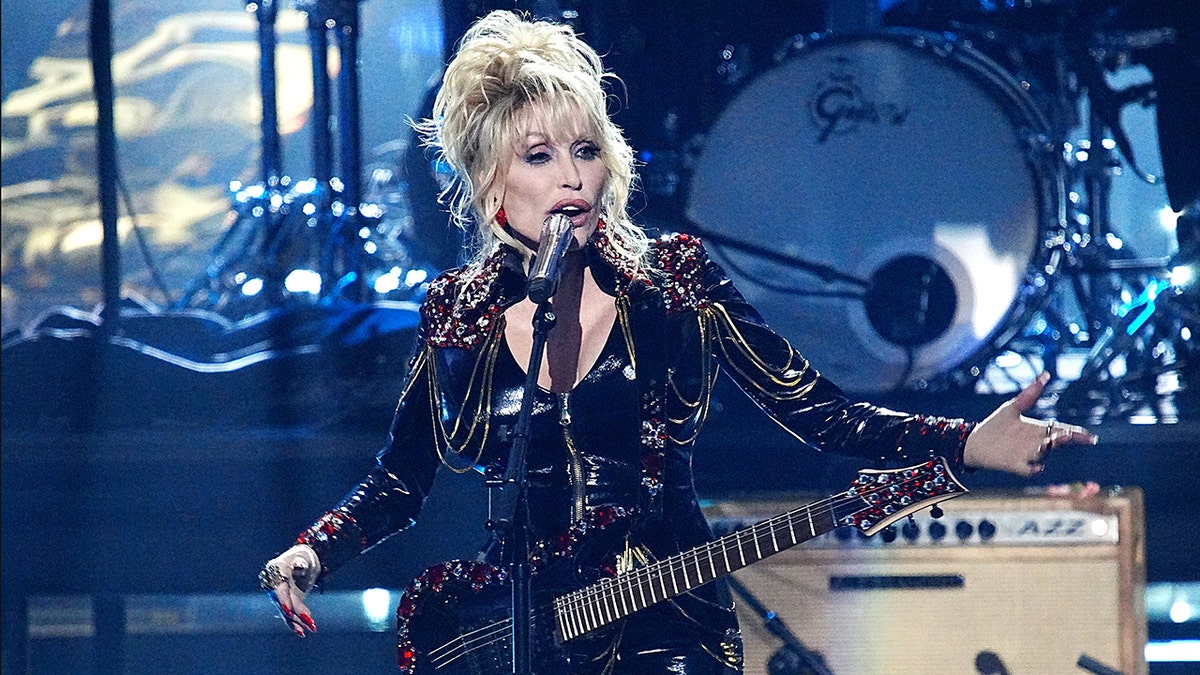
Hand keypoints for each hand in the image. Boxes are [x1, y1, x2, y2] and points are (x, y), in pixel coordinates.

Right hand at [259, 544, 320, 636]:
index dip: (283, 601)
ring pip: (287, 611)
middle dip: (296, 613)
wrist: (302, 560)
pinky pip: (290, 614)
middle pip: (284, 602)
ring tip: (311, 628)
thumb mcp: (302, 557)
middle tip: (309, 621)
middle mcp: (275, 585)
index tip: (289, 611)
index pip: (279, 589)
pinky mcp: (288, 602)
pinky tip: (303, 632)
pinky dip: (296, 623)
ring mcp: (280, 595)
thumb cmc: (302, 556)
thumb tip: (299, 566)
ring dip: (298, 621)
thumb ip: (301, 562)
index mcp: (276, 571)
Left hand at [963, 372, 1097, 476]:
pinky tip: (1036, 467)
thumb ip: (1029, 395)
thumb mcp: (1012, 408)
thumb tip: (1045, 375)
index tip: (1089, 435)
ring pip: (1042, 454)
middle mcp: (1036, 443)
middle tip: (1069, 434)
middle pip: (1055, 442)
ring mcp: (1026, 455)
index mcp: (1037, 429)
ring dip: (1046, 450)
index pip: (1062, 430)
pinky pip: (1028, 470)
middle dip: (1064, 439)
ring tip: (1047, 443)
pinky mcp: (1014, 465)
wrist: (974, 441)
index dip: (1076, 433)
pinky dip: (1032, 469)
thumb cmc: (995, 425)